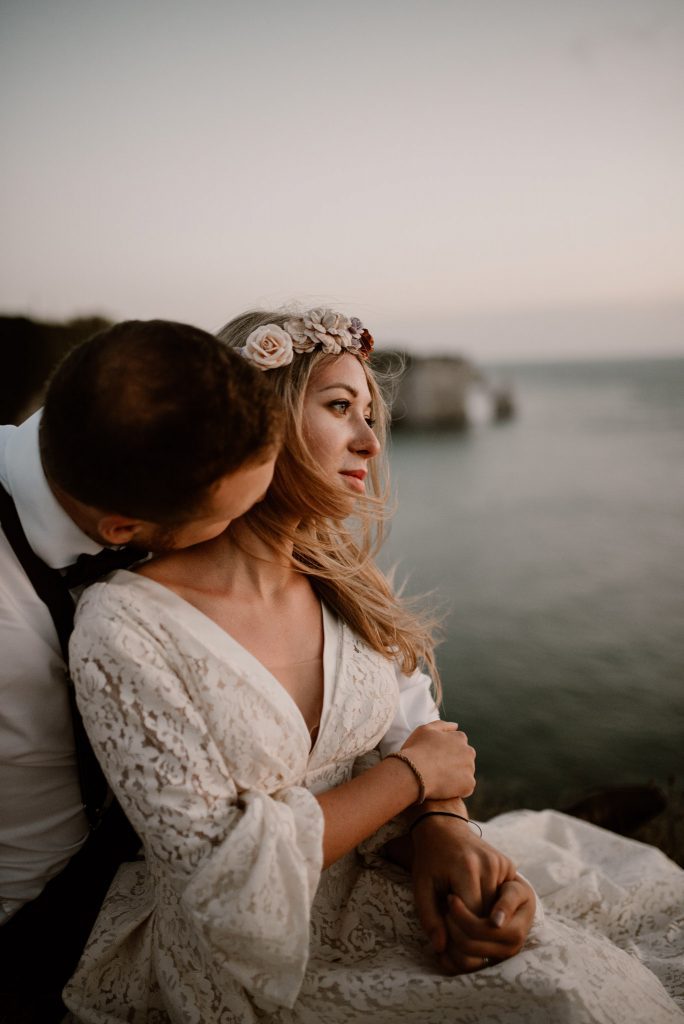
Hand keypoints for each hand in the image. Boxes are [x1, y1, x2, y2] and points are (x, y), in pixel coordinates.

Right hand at [400, 722, 475, 801]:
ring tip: (439, 779)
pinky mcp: (468, 785)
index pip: (458, 743)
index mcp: (460, 738)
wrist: (413, 773)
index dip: (445, 751)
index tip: (435, 756)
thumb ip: (442, 725)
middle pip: (464, 758)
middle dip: (454, 762)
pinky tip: (443, 789)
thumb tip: (456, 726)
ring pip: (465, 773)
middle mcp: (469, 752)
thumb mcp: (425, 729)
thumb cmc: (416, 749)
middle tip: (437, 769)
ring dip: (456, 776)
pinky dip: (457, 790)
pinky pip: (465, 788)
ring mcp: (470, 769)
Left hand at [410, 817, 533, 971]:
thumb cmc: (429, 859)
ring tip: (466, 923)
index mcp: (466, 868)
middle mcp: (490, 864)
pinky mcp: (509, 865)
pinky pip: (504, 898)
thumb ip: (429, 918)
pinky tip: (479, 910)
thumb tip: (441, 948)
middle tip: (456, 935)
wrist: (444, 827)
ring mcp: (502, 863)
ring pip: (499, 910)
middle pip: (488, 915)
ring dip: (484, 922)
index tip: (448, 935)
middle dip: (473, 931)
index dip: (460, 931)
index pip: (473, 915)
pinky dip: (492, 909)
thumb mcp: (421, 886)